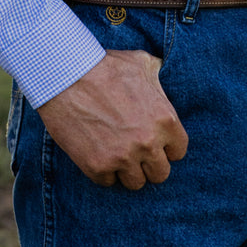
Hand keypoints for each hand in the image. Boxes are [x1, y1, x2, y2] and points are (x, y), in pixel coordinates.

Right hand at [37, 49, 187, 189]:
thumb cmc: (107, 66)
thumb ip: (159, 77)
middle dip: (149, 163)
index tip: (155, 141)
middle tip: (135, 150)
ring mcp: (123, 158)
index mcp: (165, 119)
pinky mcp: (98, 167)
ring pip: (136, 183)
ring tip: (116, 151)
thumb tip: (164, 79)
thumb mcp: (143, 63)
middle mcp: (148, 142)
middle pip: (160, 173)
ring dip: (127, 170)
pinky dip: (104, 170)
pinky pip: (109, 182)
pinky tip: (97, 150)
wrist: (68, 76)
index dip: (166, 146)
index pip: (178, 151)